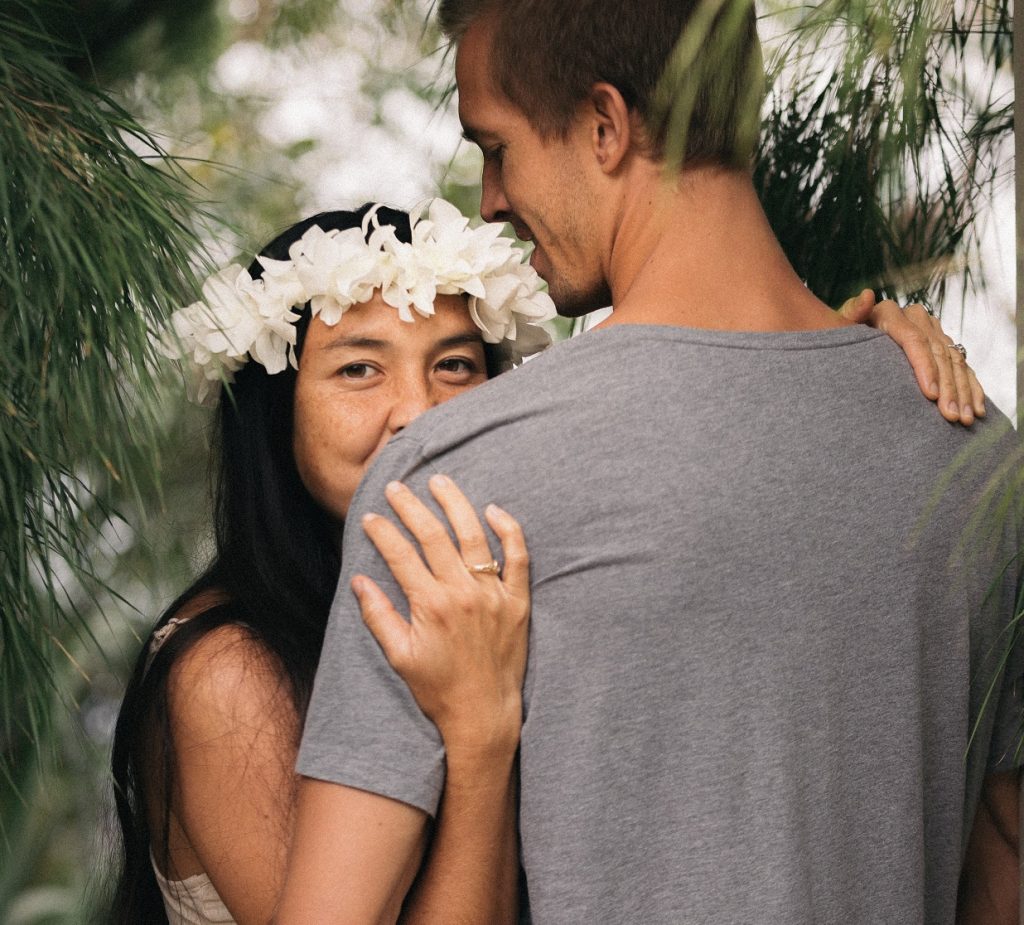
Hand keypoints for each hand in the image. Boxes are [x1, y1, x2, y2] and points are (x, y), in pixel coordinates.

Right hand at [353, 475, 529, 755]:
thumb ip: (378, 616)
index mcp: (430, 606)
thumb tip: (359, 580)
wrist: (483, 713)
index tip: (370, 517)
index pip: (401, 555)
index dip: (382, 532)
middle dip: (410, 507)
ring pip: (473, 536)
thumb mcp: (399, 656)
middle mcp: (463, 594)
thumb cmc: (438, 688)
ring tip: (439, 481)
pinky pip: (517, 557)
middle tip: (396, 487)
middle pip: (433, 536)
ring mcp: (493, 595)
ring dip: (454, 504)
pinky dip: (508, 530)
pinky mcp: (517, 601)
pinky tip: (492, 510)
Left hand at [839, 289, 985, 425]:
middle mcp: (915, 318)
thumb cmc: (838, 337)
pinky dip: (971, 388)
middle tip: (951, 416)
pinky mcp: (942, 342)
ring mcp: (931, 329)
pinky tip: (977, 409)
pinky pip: (962, 366)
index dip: (925, 368)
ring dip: (963, 392)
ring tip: (965, 419)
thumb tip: (867, 296)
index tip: (931, 395)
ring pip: (954, 361)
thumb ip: (851, 313)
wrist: (849, 335)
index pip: (914, 340)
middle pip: (938, 354)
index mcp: (890, 313)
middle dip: (948, 387)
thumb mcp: (839, 326)